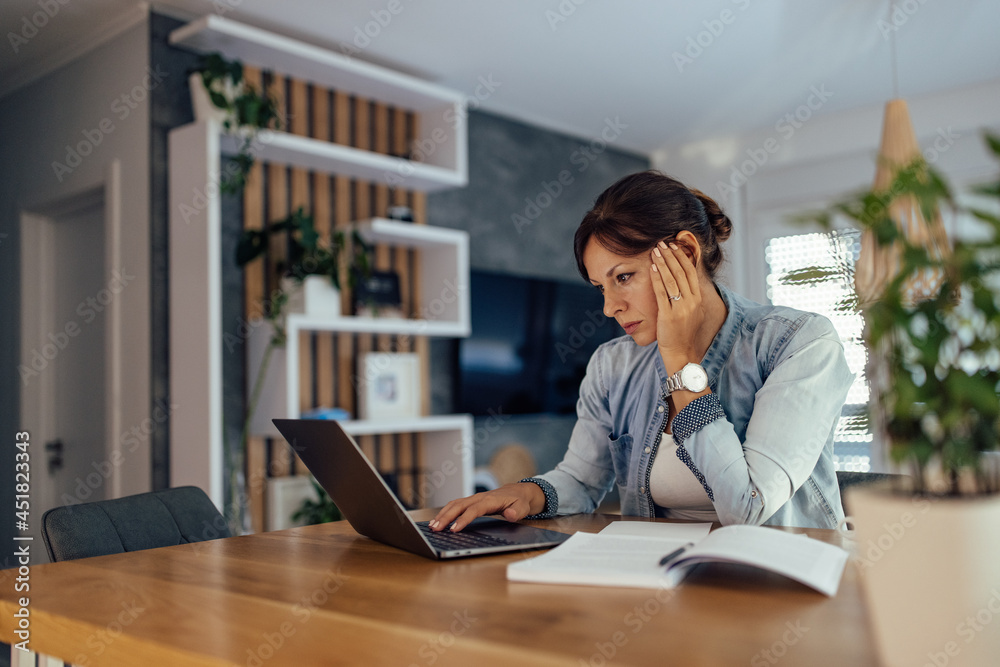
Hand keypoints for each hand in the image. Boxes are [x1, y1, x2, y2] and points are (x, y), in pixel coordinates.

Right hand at [429, 482, 544, 531]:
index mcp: (490, 500)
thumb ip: (517, 511)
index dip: (463, 519)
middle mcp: (479, 497)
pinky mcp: (471, 502)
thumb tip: (511, 515)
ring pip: (454, 504)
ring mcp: (474, 498)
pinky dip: (445, 512)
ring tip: (432, 526)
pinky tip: (438, 521)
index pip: (474, 510)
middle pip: (459, 506)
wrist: (519, 492)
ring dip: (442, 514)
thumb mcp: (523, 507)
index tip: (454, 529)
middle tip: (436, 529)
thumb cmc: (520, 501)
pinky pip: (455, 505)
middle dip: (446, 517)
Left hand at [649, 241, 705, 370]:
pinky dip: (657, 279)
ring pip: (672, 280)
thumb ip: (690, 296)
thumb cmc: (683, 332)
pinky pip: (662, 293)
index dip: (682, 257)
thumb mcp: (691, 311)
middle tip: (662, 243)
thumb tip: (684, 279)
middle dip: (671, 256)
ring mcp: (681, 309)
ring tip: (655, 251)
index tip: (674, 246)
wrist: (681, 352)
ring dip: (663, 263)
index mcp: (698, 299)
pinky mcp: (669, 316)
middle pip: (681, 272)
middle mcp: (692, 302)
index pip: (691, 272)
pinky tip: (652, 268)